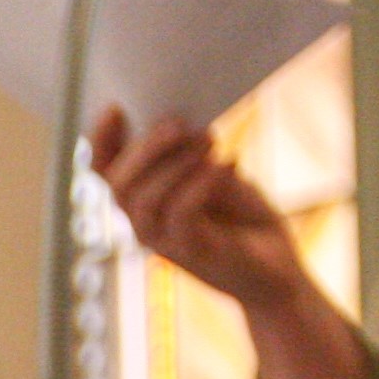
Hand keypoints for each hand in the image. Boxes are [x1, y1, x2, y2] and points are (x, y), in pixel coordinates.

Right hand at [85, 106, 369, 378]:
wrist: (276, 271)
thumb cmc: (243, 222)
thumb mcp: (215, 176)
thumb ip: (191, 157)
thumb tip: (182, 126)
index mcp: (143, 203)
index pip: (103, 173)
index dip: (101, 142)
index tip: (118, 107)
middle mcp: (144, 226)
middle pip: (118, 186)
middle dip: (146, 148)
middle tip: (183, 123)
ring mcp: (166, 243)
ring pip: (144, 201)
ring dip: (175, 163)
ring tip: (211, 138)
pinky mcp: (195, 253)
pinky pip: (181, 216)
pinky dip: (201, 184)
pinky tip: (228, 163)